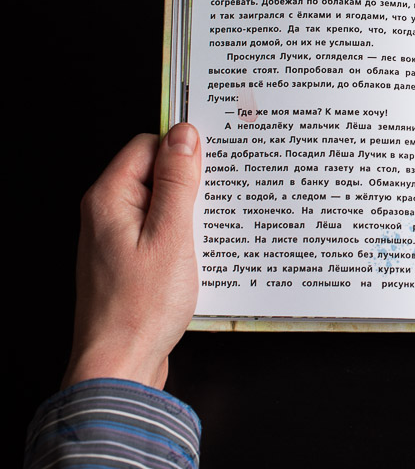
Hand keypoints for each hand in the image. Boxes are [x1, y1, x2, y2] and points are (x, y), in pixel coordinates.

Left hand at [62, 123, 201, 389]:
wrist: (119, 366)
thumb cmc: (140, 308)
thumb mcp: (170, 236)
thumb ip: (178, 182)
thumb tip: (184, 136)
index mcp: (110, 199)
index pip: (147, 145)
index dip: (183, 148)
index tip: (215, 158)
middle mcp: (108, 214)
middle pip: (155, 173)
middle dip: (191, 182)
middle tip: (218, 198)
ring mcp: (117, 239)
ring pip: (162, 204)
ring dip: (190, 213)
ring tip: (210, 232)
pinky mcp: (130, 261)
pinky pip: (161, 232)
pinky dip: (183, 236)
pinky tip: (201, 253)